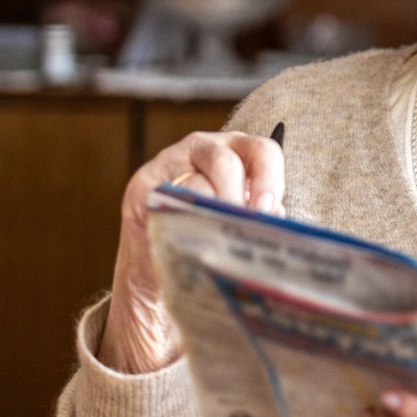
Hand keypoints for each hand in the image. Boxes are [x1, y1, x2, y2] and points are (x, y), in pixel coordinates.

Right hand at [95, 130, 285, 374]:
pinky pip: (165, 199)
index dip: (269, 178)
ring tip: (213, 238)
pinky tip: (187, 240)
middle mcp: (205, 149)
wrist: (162, 267)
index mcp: (239, 152)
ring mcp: (170, 162)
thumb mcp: (241, 221)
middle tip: (238, 226)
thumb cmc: (211, 237)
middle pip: (227, 162)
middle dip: (236, 198)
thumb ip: (258, 213)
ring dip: (207, 214)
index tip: (266, 211)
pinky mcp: (143, 185)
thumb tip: (273, 218)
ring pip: (195, 183)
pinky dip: (180, 220)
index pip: (263, 150)